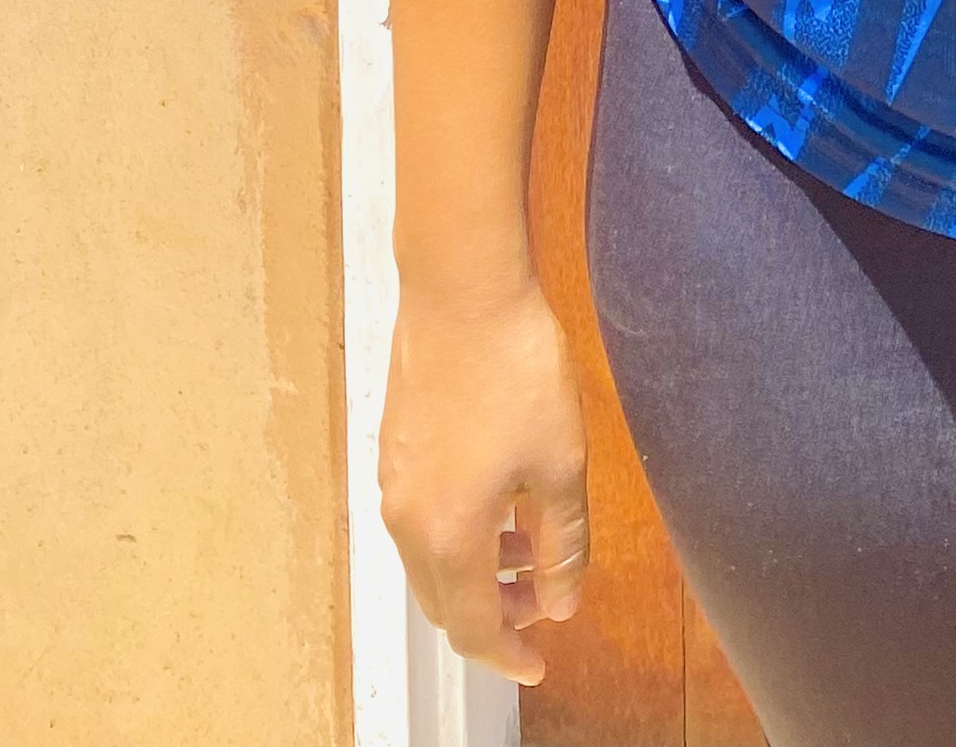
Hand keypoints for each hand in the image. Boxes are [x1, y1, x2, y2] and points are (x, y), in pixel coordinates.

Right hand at [380, 273, 591, 684]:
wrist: (461, 289)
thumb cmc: (517, 372)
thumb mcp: (560, 463)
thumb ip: (561, 543)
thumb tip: (562, 603)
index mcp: (448, 536)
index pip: (472, 628)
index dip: (507, 654)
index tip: (539, 664)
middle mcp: (407, 520)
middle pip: (444, 602)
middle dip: (493, 616)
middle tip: (540, 604)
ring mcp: (393, 482)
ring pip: (430, 560)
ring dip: (476, 572)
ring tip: (527, 549)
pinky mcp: (394, 448)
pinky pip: (421, 520)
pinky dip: (457, 534)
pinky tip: (498, 500)